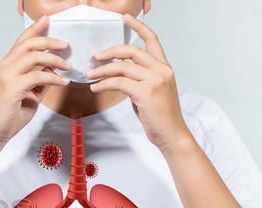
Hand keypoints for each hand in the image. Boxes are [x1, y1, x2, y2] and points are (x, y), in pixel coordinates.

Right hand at [0, 16, 70, 145]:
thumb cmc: (9, 116)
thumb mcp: (30, 94)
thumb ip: (40, 81)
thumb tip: (54, 70)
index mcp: (6, 66)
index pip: (21, 42)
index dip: (34, 29)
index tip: (47, 20)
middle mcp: (4, 67)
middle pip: (28, 44)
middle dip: (49, 41)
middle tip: (65, 45)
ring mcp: (6, 76)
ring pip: (34, 56)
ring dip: (54, 59)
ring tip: (67, 66)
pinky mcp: (12, 88)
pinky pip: (38, 76)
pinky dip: (53, 78)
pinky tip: (63, 82)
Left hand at [87, 14, 190, 150]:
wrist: (172, 135)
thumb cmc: (160, 116)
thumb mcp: (151, 91)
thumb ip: (139, 78)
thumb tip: (119, 73)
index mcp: (164, 67)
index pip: (152, 40)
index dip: (138, 27)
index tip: (125, 18)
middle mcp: (162, 70)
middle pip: (132, 50)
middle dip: (110, 51)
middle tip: (95, 57)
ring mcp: (155, 81)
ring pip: (122, 67)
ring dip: (102, 70)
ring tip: (90, 75)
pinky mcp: (146, 93)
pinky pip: (119, 83)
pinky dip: (104, 84)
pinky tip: (96, 88)